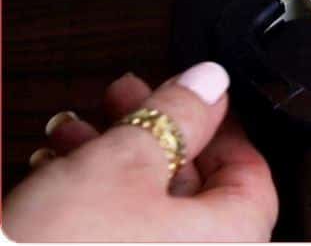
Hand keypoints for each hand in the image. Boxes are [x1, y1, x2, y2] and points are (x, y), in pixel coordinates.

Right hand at [3, 63, 277, 241]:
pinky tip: (55, 174)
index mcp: (231, 240)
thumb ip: (177, 115)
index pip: (252, 174)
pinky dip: (95, 203)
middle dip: (151, 135)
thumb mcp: (123, 163)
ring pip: (149, 211)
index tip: (191, 96)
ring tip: (72, 132)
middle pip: (193, 189)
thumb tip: (210, 83)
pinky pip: (120, 238)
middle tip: (123, 99)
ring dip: (112, 162)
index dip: (219, 126)